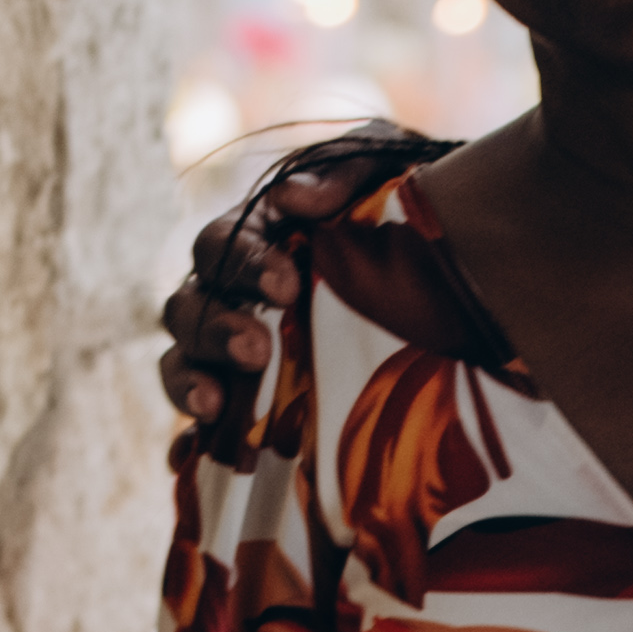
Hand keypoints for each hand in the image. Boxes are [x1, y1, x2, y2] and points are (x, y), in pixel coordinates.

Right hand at [161, 125, 421, 458]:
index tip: (288, 286)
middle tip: (257, 350)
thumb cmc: (401, 213)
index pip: (222, 245)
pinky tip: (190, 460)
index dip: (245, 265)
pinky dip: (190, 443)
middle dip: (217, 329)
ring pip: (183, 363)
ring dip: (190, 382)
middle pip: (190, 308)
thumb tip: (297, 200)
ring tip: (213, 405)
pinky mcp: (244, 405)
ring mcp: (229, 354)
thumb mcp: (384, 172)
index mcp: (253, 238)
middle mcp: (228, 295)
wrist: (449, 270)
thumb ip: (345, 171)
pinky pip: (200, 428)